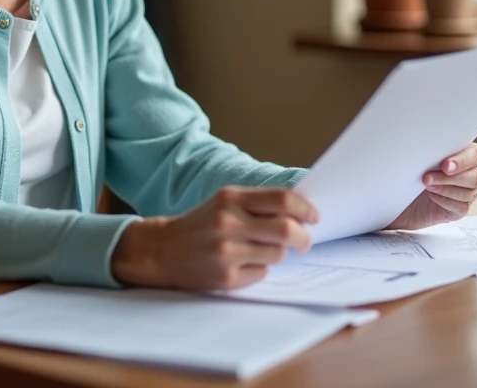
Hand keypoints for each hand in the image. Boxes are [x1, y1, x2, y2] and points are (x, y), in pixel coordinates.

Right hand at [110, 187, 316, 290]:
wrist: (161, 250)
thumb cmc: (201, 224)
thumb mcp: (225, 202)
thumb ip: (259, 203)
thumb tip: (302, 212)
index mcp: (230, 198)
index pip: (282, 200)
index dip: (305, 208)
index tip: (314, 216)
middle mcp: (228, 223)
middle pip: (287, 230)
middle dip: (304, 237)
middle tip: (305, 241)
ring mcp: (227, 252)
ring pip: (278, 254)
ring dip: (278, 253)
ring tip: (259, 250)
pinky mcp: (226, 278)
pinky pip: (262, 273)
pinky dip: (259, 269)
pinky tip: (241, 263)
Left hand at [387, 143, 476, 230]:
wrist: (397, 197)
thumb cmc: (408, 171)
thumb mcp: (415, 157)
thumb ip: (427, 149)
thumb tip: (423, 141)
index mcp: (462, 154)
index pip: (475, 154)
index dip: (463, 160)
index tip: (444, 165)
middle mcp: (468, 173)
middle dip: (454, 177)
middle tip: (429, 177)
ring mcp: (466, 192)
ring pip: (471, 192)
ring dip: (446, 189)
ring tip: (426, 185)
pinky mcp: (459, 209)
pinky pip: (462, 207)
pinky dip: (446, 201)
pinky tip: (432, 196)